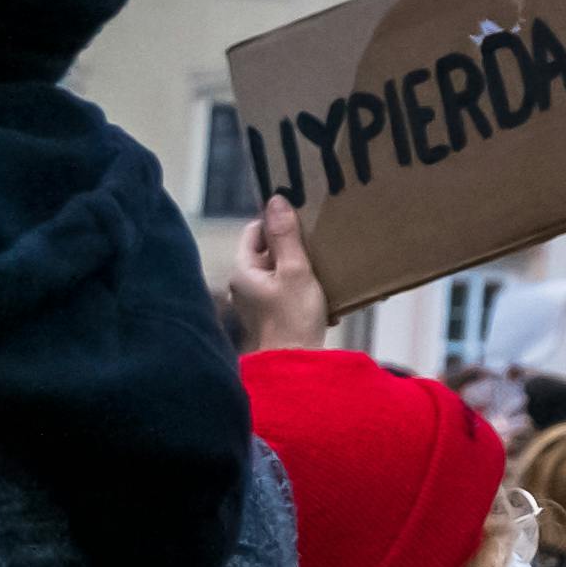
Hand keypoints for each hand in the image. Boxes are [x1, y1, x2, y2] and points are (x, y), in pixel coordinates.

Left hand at [221, 194, 329, 351]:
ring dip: (300, 264)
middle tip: (317, 239)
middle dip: (293, 244)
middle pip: (268, 249)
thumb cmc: (293, 319)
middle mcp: (244, 284)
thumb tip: (276, 200)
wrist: (296, 366)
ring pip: (279, 268)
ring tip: (323, 263)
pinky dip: (302, 284)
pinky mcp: (272, 313)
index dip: (277, 222)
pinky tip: (321, 287)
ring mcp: (257, 300)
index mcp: (243, 270)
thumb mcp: (295, 271)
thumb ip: (286, 236)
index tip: (302, 217)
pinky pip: (286, 287)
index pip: (254, 230)